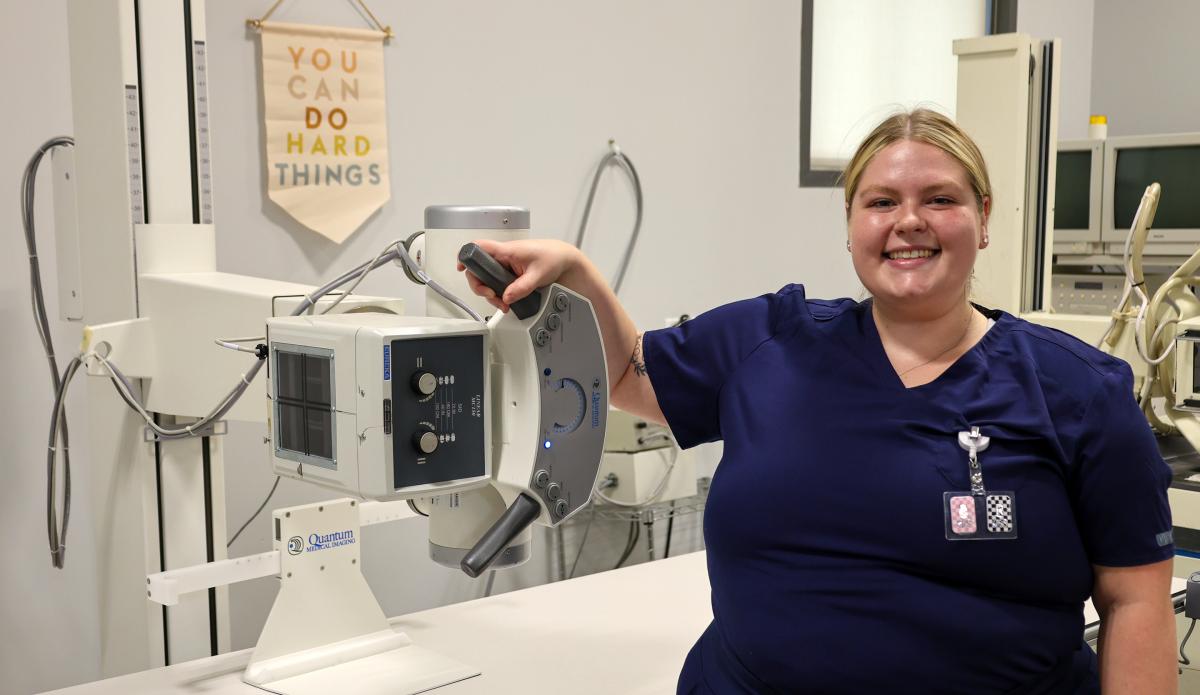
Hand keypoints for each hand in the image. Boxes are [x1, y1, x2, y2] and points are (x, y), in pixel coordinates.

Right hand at [457, 238, 580, 312]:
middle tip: (491, 296)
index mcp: (507, 250)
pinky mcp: (510, 273)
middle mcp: (504, 256)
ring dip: (491, 293)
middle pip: (479, 269)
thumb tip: (506, 297)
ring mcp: (506, 265)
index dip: (467, 256)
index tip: (462, 267)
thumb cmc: (553, 257)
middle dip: (481, 286)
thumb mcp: (538, 275)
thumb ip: (522, 288)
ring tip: (502, 303)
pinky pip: (498, 283)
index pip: (479, 247)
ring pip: (488, 279)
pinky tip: (506, 301)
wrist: (565, 259)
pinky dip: (499, 294)